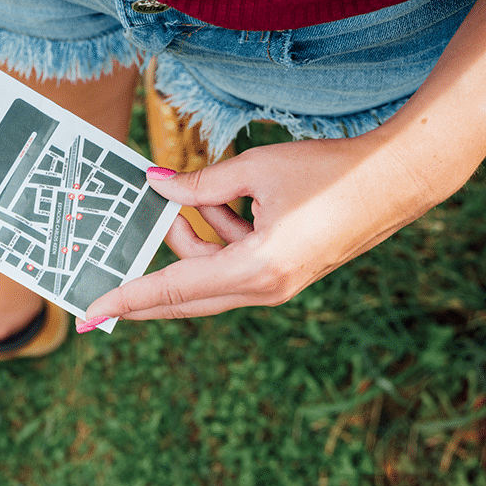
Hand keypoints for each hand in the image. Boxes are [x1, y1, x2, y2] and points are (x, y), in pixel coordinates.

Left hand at [84, 134, 437, 320]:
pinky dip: (217, 234)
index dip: (125, 300)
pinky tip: (221, 197)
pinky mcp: (283, 272)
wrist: (397, 180)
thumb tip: (155, 182)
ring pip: (207, 274)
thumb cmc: (330, 172)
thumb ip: (199, 182)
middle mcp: (264, 288)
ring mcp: (276, 285)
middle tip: (105, 275)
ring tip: (189, 193)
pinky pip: (232, 263)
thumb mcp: (255, 169)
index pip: (171, 289)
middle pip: (183, 295)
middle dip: (144, 280)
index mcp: (255, 269)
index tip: (88, 315)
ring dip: (190, 237)